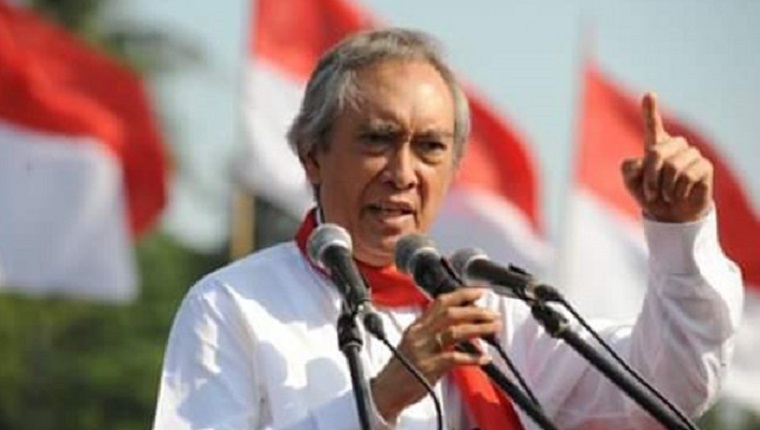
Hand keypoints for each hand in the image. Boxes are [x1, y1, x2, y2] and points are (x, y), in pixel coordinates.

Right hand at [370, 288, 499, 421]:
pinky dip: (472, 358)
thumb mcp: (415, 343)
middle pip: (450, 314)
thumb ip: (435, 332)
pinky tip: (484, 358)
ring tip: (494, 329)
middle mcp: (419, 334)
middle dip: (475, 311)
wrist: (386, 391)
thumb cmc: (404, 369)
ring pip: (454, 332)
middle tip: (493, 314)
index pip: (440, 302)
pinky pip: (454, 358)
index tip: (480, 293)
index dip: (462, 295)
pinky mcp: (428, 368)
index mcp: (417, 326)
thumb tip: (465, 325)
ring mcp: (423, 350)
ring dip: (478, 329)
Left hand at [621, 93, 713, 222]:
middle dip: (649, 176)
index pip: (653, 125)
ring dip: (664, 187)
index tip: (649, 94)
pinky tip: (679, 195)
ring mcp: (691, 154)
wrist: (670, 215)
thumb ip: (629, 169)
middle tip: (650, 192)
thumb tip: (640, 161)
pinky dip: (678, 191)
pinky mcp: (704, 166)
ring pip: (672, 166)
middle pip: (656, 153)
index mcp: (655, 145)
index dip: (650, 110)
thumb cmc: (650, 195)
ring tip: (666, 195)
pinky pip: (687, 176)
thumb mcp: (632, 183)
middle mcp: (674, 145)